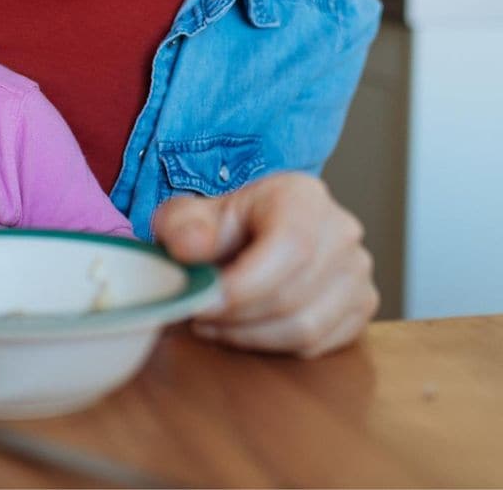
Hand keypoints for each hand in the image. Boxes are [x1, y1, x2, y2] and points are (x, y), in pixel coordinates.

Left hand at [152, 172, 377, 356]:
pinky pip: (318, 345)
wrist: (253, 231)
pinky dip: (274, 346)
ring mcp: (357, 272)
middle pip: (294, 293)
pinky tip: (244, 330)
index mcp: (302, 197)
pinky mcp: (361, 306)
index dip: (245, 285)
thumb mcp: (192, 214)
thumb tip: (188, 247)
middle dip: (238, 316)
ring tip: (214, 324)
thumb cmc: (224, 224)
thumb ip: (183, 226)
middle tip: (198, 315)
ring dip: (251, 337)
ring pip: (307, 328)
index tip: (202, 303)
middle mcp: (341, 232)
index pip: (289, 246)